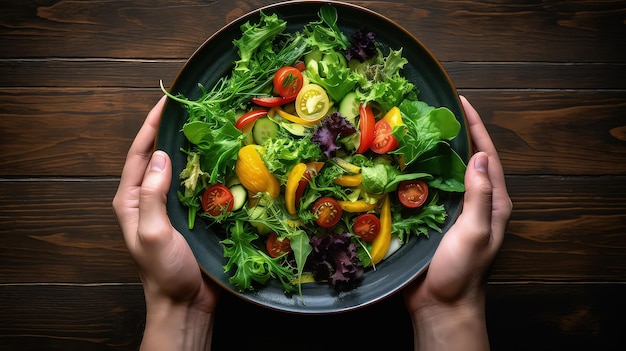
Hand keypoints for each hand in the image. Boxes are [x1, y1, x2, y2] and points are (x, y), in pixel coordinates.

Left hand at [113, 96, 219, 350]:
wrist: (185, 303)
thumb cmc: (165, 272)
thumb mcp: (152, 233)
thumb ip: (151, 195)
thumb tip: (161, 155)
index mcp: (131, 199)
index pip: (140, 154)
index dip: (151, 126)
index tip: (166, 101)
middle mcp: (149, 198)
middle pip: (158, 155)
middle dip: (172, 130)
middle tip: (192, 106)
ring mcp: (171, 206)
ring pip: (180, 167)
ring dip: (191, 146)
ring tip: (208, 124)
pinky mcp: (192, 214)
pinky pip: (198, 184)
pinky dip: (207, 168)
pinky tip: (222, 157)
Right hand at [403, 96, 511, 349]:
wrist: (439, 305)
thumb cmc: (461, 272)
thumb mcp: (475, 233)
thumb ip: (480, 196)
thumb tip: (479, 156)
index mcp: (493, 202)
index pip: (487, 156)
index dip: (475, 127)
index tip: (460, 101)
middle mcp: (475, 202)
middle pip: (465, 159)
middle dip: (453, 133)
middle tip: (431, 110)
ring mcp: (452, 211)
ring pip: (443, 172)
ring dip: (431, 151)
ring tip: (412, 128)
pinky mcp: (431, 219)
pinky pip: (424, 189)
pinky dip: (414, 173)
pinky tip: (398, 162)